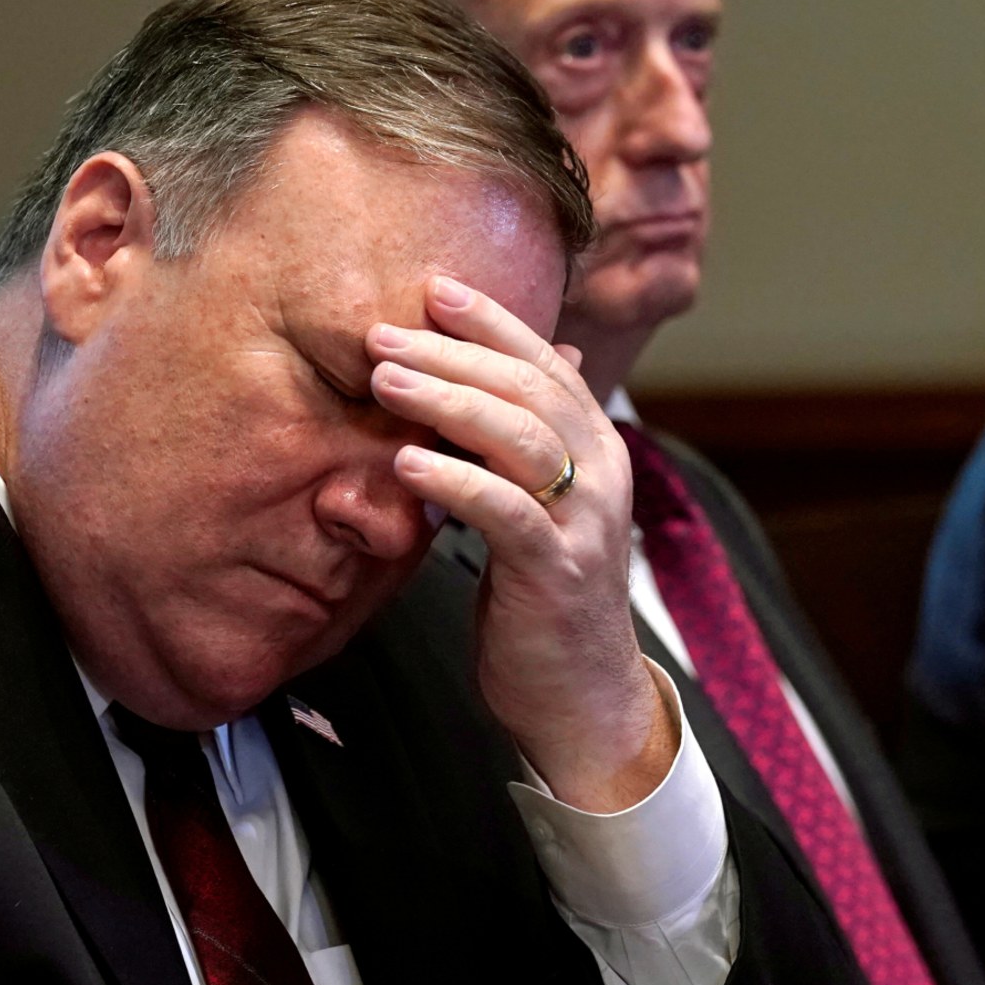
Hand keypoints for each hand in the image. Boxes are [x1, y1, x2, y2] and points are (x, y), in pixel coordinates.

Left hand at [365, 275, 673, 811]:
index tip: (434, 288)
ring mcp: (584, 520)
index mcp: (597, 447)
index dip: (492, 320)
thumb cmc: (543, 597)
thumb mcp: (534, 507)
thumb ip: (515, 447)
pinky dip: (454, 480)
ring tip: (384, 380)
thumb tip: (476, 384)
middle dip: (453, 352)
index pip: (547, 362)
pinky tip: (407, 463)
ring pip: (518, 435)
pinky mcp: (557, 569)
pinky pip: (504, 510)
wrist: (582, 695)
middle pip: (528, 387)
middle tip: (382, 335)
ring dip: (446, 400)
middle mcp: (601, 472)